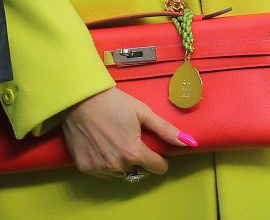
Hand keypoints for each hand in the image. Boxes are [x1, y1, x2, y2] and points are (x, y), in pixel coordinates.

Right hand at [59, 88, 184, 179]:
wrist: (79, 97)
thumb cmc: (112, 102)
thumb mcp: (142, 112)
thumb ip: (166, 130)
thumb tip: (190, 143)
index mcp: (134, 152)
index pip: (158, 167)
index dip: (158, 157)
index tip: (152, 148)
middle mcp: (118, 165)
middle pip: (139, 170)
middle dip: (138, 158)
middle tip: (128, 138)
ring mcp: (101, 168)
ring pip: (121, 173)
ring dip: (122, 162)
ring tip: (114, 141)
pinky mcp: (85, 167)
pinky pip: (103, 172)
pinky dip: (105, 163)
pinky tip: (101, 145)